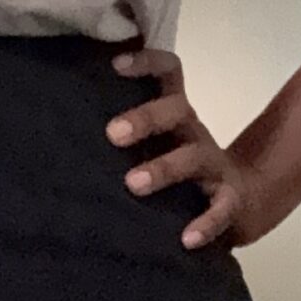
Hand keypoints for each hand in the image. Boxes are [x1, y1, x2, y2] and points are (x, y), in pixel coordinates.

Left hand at [105, 41, 272, 251]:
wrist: (242, 201)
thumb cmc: (178, 165)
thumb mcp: (157, 141)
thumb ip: (124, 130)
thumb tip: (58, 126)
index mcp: (175, 113)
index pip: (168, 73)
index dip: (147, 62)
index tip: (116, 65)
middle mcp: (194, 132)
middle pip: (176, 111)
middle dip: (145, 118)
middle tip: (113, 134)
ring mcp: (214, 166)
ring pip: (192, 158)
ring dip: (163, 169)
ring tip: (133, 184)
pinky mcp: (230, 200)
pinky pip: (221, 209)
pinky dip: (206, 223)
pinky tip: (187, 238)